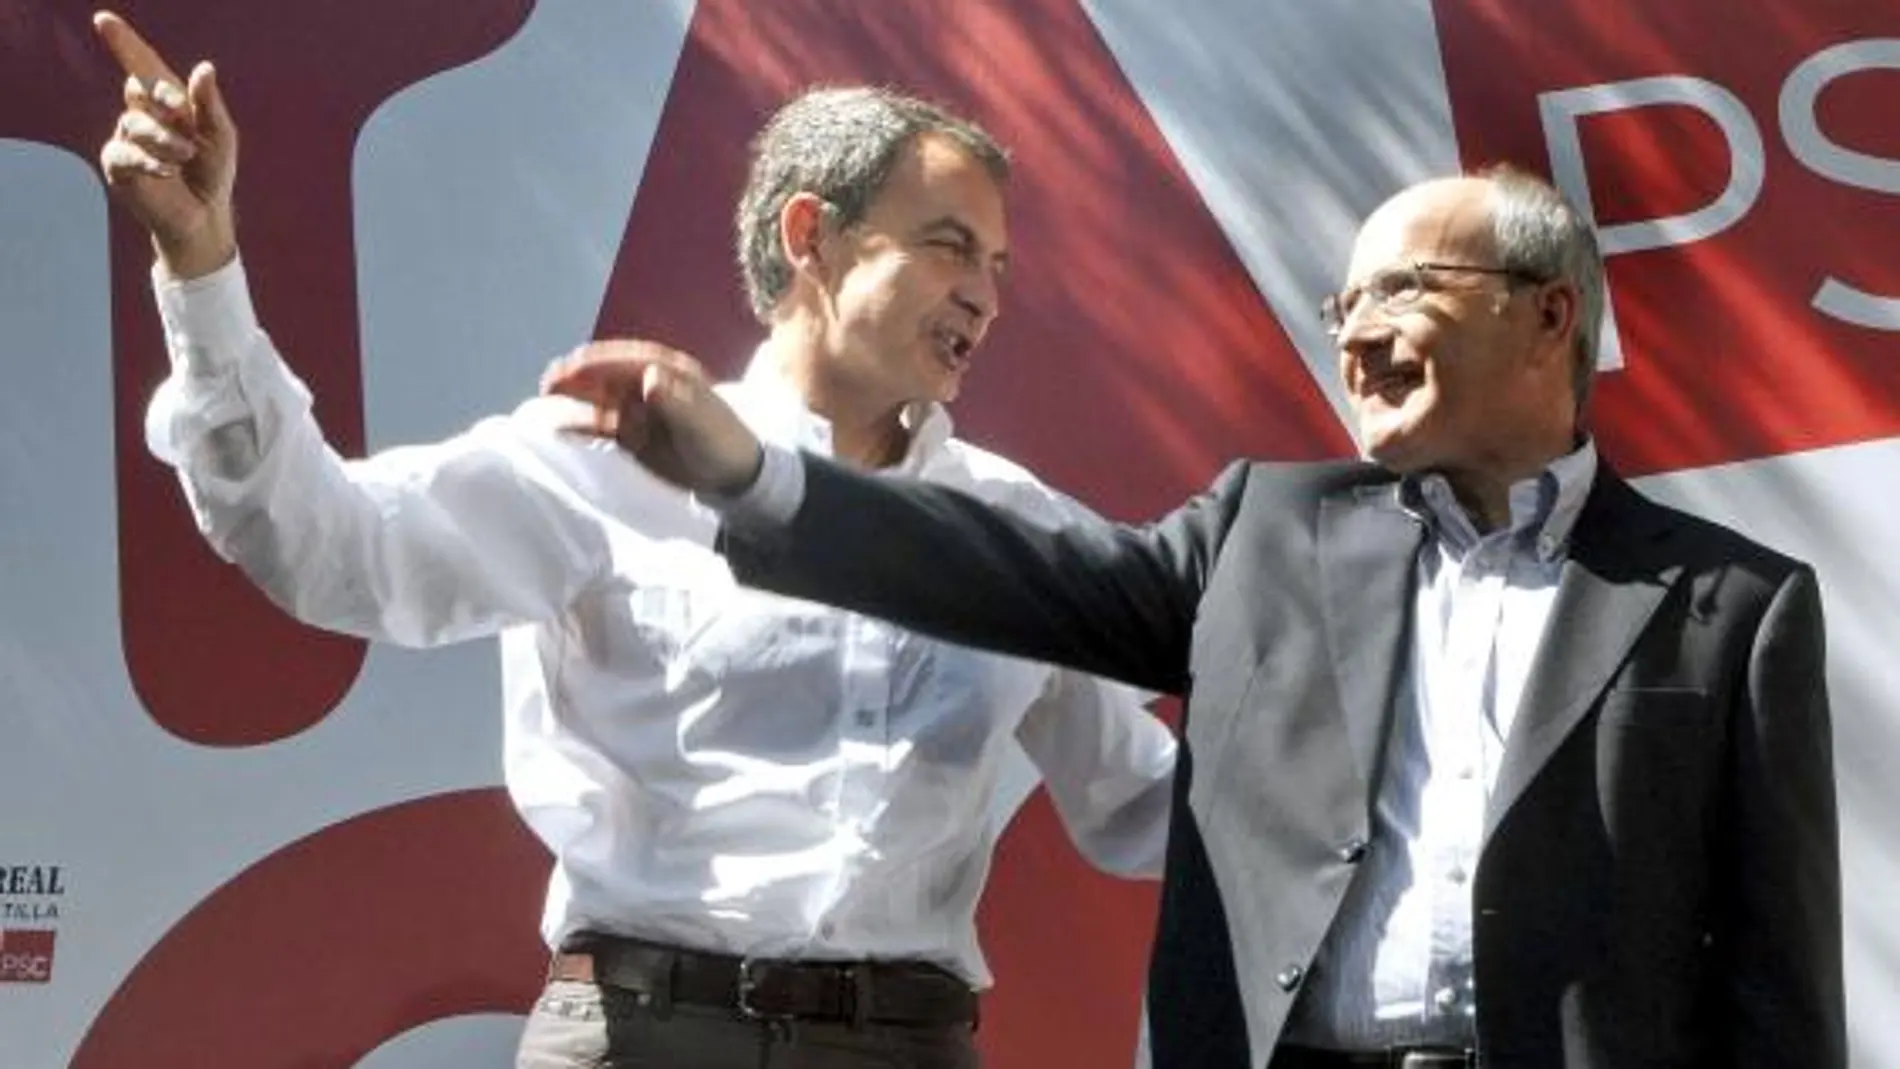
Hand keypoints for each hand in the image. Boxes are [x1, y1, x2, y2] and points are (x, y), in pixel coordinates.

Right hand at [94, 11, 238, 279]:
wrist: (204, 215)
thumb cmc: (212, 171)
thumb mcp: (219, 136)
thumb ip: (209, 104)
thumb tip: (204, 68)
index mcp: (167, 101)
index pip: (142, 65)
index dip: (123, 42)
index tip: (104, 20)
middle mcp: (142, 114)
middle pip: (139, 88)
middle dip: (163, 97)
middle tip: (182, 110)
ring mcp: (126, 138)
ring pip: (135, 122)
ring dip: (165, 138)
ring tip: (186, 155)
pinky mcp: (118, 165)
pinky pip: (126, 153)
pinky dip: (150, 160)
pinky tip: (168, 170)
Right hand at [540, 340, 764, 495]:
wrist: (733, 478)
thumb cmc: (723, 443)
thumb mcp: (701, 422)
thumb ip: (675, 401)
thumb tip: (649, 377)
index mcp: (670, 373)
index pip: (629, 362)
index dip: (600, 362)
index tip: (573, 366)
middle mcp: (650, 385)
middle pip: (608, 376)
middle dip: (579, 376)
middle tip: (549, 382)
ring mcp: (639, 409)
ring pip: (600, 398)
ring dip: (575, 398)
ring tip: (546, 400)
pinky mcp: (632, 435)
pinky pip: (601, 426)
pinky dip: (582, 426)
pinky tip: (561, 429)